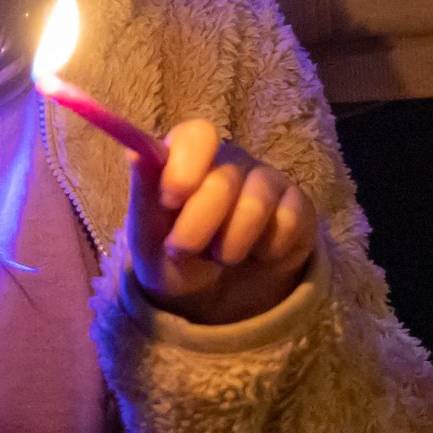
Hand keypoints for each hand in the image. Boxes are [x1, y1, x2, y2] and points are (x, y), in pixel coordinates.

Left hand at [126, 121, 318, 325]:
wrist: (214, 298)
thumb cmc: (174, 257)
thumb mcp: (147, 237)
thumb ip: (143, 194)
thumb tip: (134, 150)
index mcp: (187, 158)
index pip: (196, 135)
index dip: (185, 165)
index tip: (170, 200)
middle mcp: (229, 161)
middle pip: (224, 177)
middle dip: (199, 225)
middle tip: (184, 251)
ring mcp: (267, 181)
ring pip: (258, 201)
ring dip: (232, 244)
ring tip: (221, 258)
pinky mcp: (298, 206)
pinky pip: (289, 221)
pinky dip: (268, 250)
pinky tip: (258, 254)